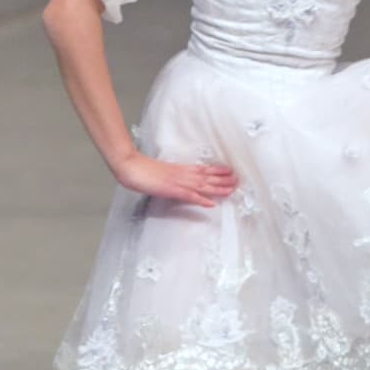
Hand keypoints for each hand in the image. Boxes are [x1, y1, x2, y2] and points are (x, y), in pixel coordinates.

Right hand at [112, 150, 238, 207]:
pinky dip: (200, 200)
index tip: (230, 171)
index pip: (203, 169)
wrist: (130, 166)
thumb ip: (172, 175)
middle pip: (207, 177)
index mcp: (180, 169)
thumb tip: (180, 180)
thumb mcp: (161, 172)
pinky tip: (211, 204)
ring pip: (202, 186)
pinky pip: (188, 196)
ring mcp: (178, 182)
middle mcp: (182, 174)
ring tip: (231, 190)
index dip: (218, 171)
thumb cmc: (142, 169)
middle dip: (223, 180)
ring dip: (217, 188)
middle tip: (238, 181)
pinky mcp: (171, 190)